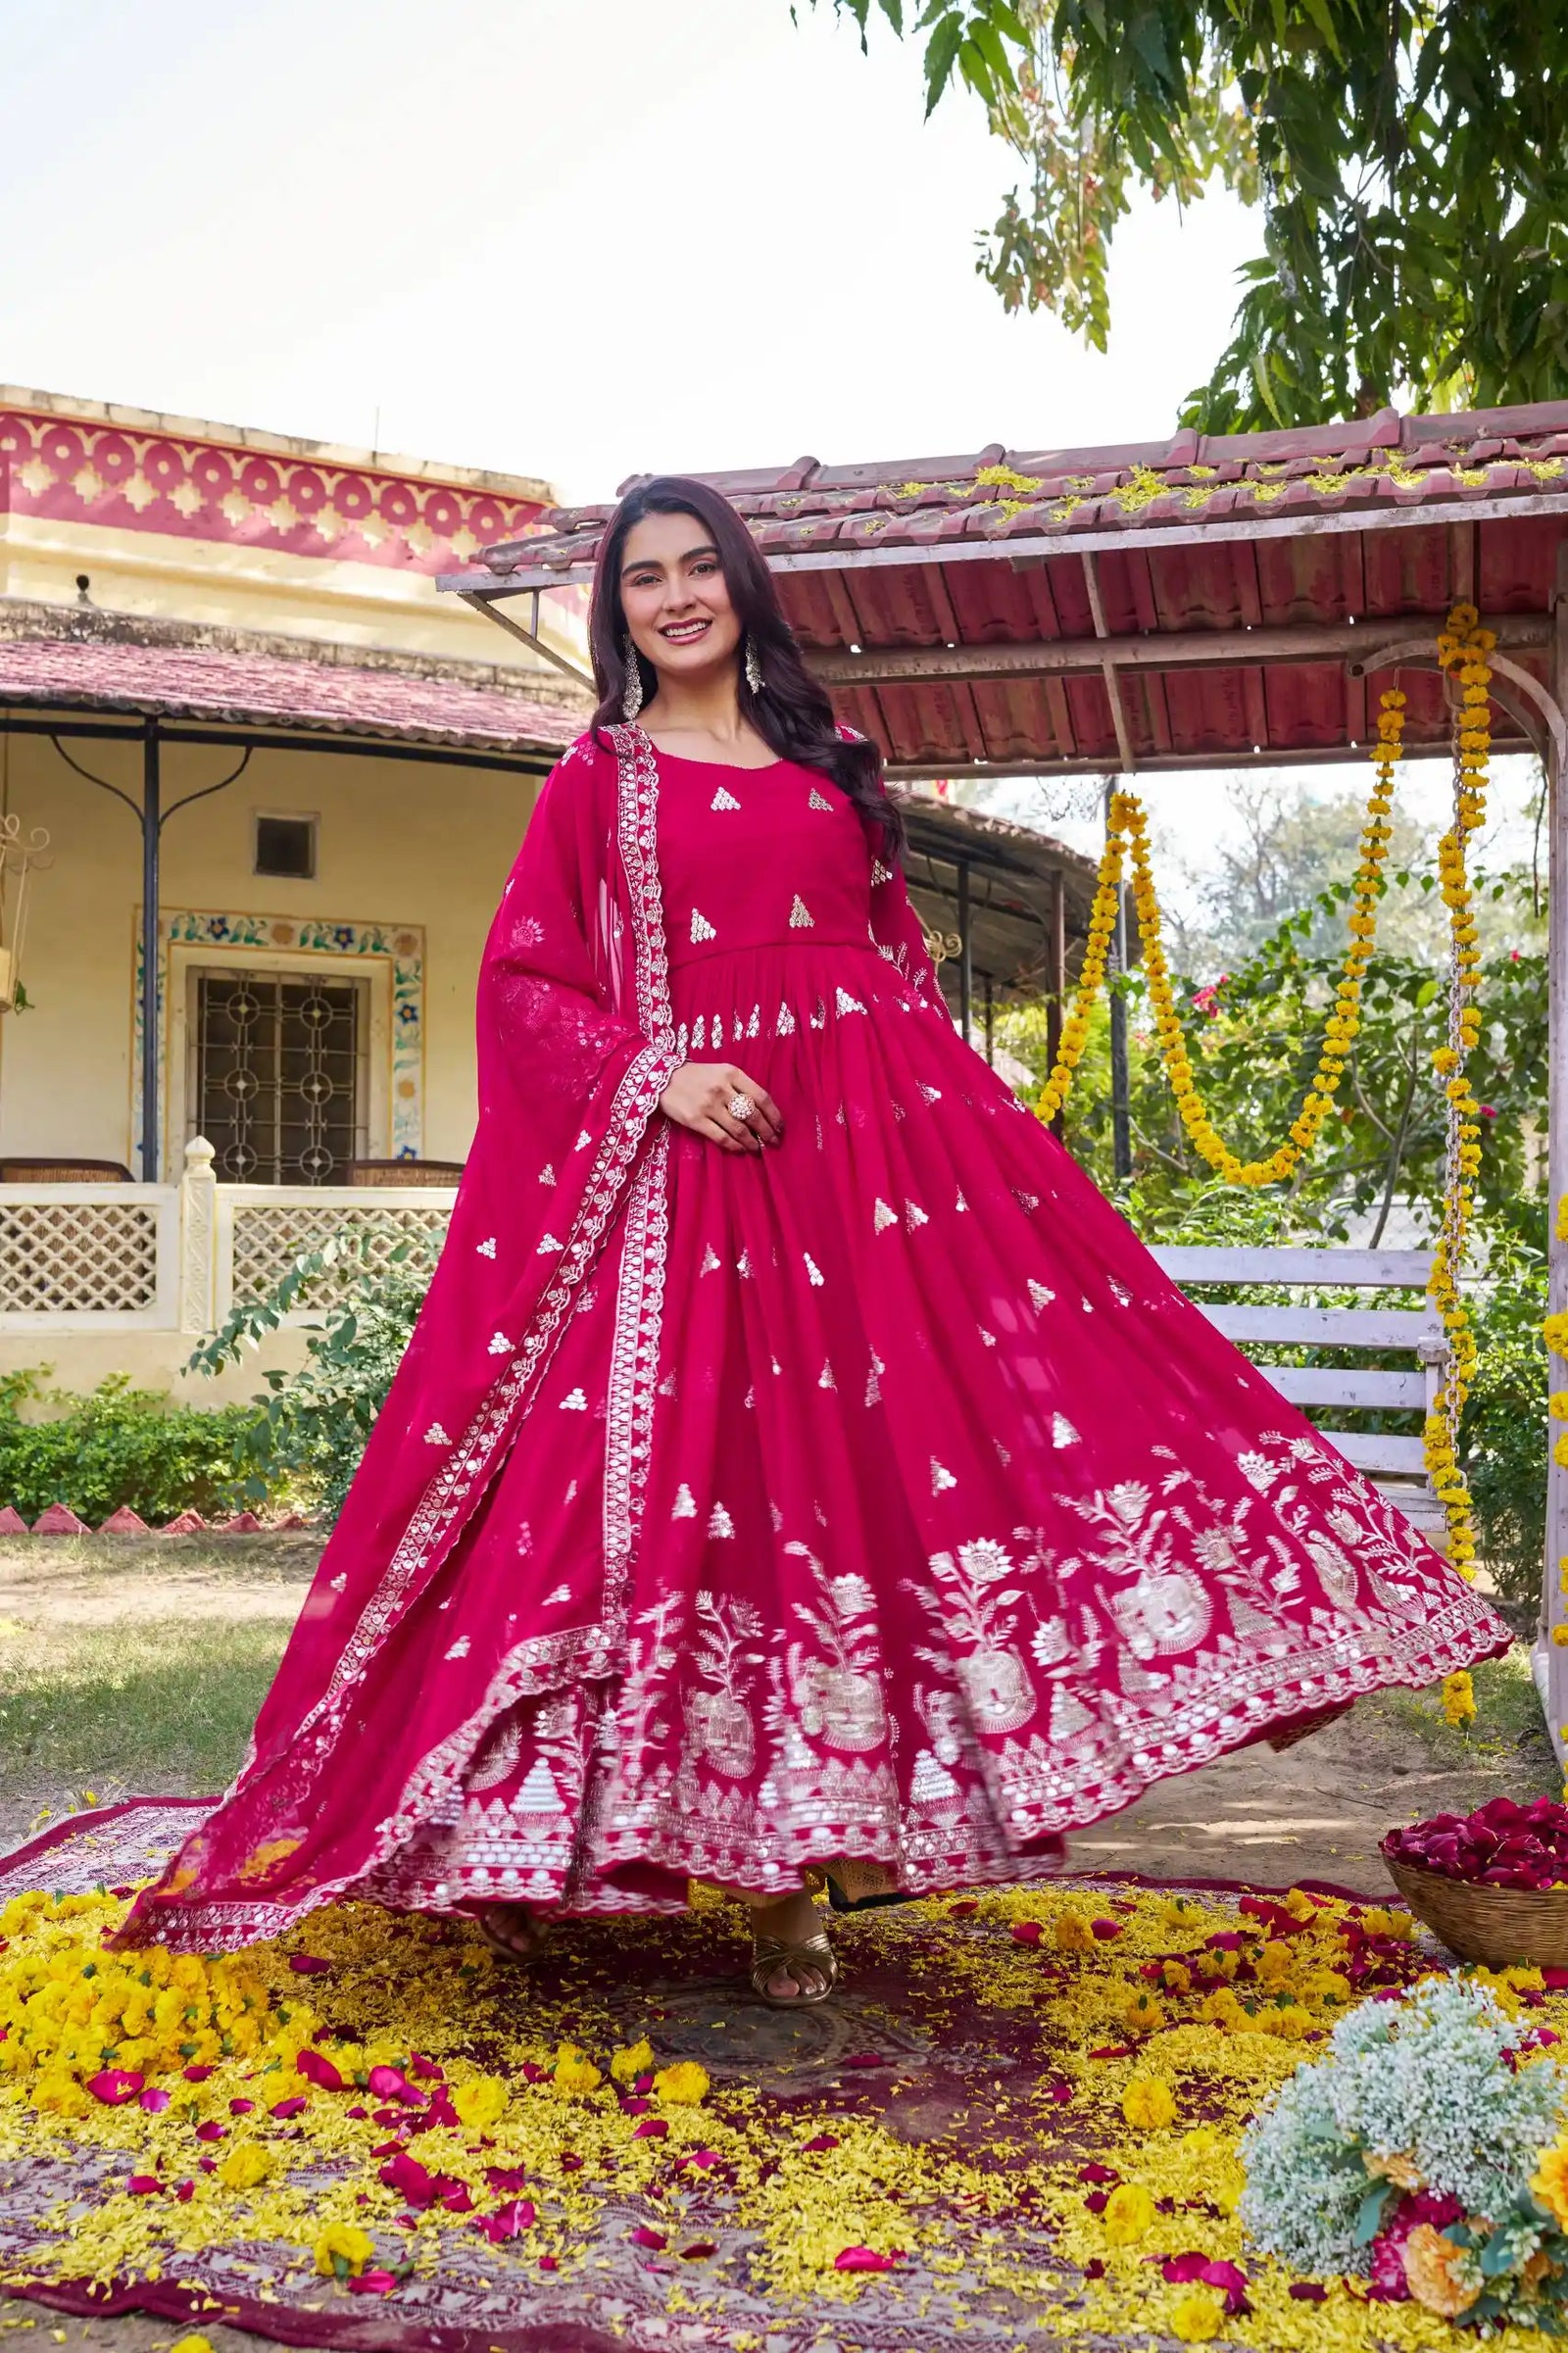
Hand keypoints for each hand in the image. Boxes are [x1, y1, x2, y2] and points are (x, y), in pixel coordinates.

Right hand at [659, 1062, 781, 1152]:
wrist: (664, 1078)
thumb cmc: (698, 1076)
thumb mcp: (721, 1071)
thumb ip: (740, 1086)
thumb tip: (762, 1112)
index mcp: (732, 1073)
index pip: (761, 1097)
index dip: (774, 1115)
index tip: (780, 1126)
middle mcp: (722, 1088)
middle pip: (753, 1115)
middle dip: (767, 1131)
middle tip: (774, 1141)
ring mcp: (708, 1105)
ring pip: (739, 1128)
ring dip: (752, 1141)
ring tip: (758, 1148)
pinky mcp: (695, 1120)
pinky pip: (721, 1137)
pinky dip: (734, 1145)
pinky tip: (740, 1149)